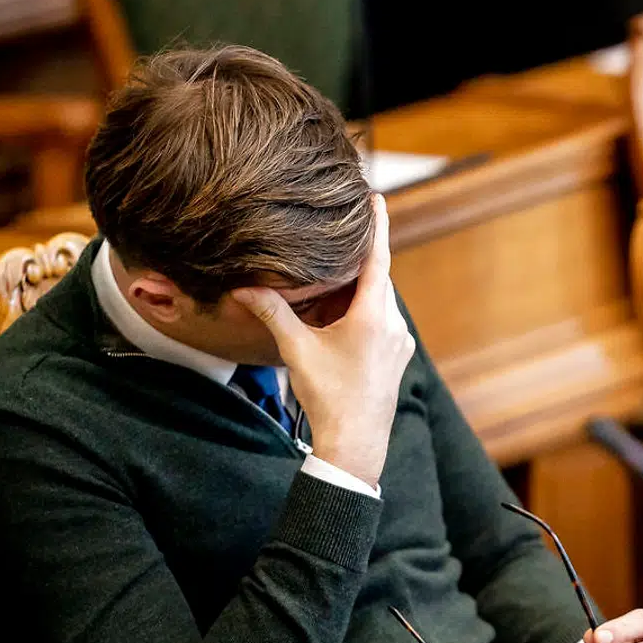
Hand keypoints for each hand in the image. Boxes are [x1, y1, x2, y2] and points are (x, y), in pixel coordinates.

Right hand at [232, 194, 414, 487]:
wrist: (356, 444)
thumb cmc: (329, 398)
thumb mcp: (297, 351)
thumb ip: (272, 313)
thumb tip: (243, 286)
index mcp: (374, 316)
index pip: (377, 258)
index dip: (376, 226)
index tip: (377, 198)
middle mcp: (394, 324)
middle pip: (376, 278)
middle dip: (355, 260)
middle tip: (337, 236)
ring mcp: (399, 341)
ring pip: (378, 301)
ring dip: (355, 290)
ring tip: (330, 278)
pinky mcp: (397, 356)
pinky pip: (381, 321)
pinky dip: (362, 311)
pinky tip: (339, 316)